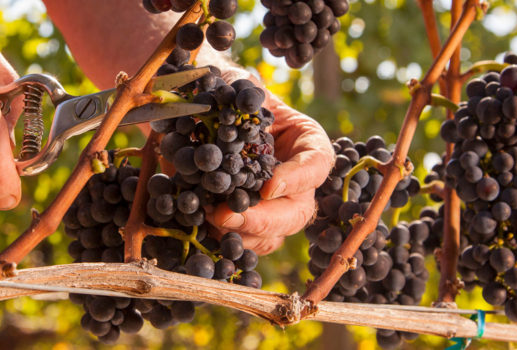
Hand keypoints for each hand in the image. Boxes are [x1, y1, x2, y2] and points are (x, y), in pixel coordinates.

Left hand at [209, 96, 334, 254]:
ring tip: (208, 220)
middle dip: (262, 219)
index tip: (267, 187)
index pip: (316, 165)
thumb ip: (242, 90)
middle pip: (297, 213)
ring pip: (272, 237)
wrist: (207, 115)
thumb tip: (240, 98)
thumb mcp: (239, 84)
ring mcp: (275, 208)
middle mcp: (298, 183)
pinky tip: (201, 227)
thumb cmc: (231, 95)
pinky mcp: (250, 223)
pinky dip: (224, 240)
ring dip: (241, 234)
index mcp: (308, 145)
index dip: (296, 180)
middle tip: (226, 215)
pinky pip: (245, 243)